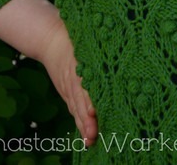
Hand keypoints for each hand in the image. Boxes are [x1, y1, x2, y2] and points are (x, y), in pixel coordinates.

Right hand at [41, 19, 97, 145]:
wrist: (50, 40)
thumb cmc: (76, 37)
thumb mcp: (87, 39)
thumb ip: (102, 45)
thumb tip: (126, 44)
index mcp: (80, 60)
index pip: (84, 81)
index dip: (88, 96)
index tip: (93, 110)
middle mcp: (74, 76)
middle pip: (81, 99)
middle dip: (87, 117)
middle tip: (94, 133)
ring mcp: (69, 86)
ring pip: (76, 108)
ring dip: (83, 124)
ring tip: (91, 139)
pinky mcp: (67, 93)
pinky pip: (74, 110)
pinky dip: (80, 123)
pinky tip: (87, 137)